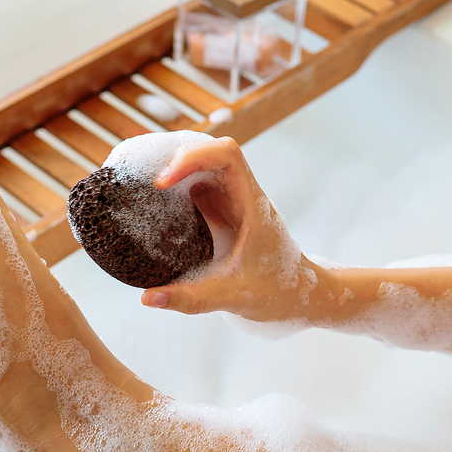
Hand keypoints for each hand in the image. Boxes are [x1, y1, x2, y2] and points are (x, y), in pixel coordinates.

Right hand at [140, 137, 326, 321]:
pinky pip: (207, 186)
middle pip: (215, 152)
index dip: (192, 157)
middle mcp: (247, 197)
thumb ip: (190, 299)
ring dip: (181, 169)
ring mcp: (239, 203)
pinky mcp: (230, 213)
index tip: (163, 182)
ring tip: (151, 187)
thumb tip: (148, 298)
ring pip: (210, 166)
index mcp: (254, 207)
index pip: (228, 156)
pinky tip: (164, 203)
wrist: (303, 297)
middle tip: (152, 183)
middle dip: (180, 157)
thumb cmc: (277, 294)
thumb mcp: (231, 298)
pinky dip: (184, 186)